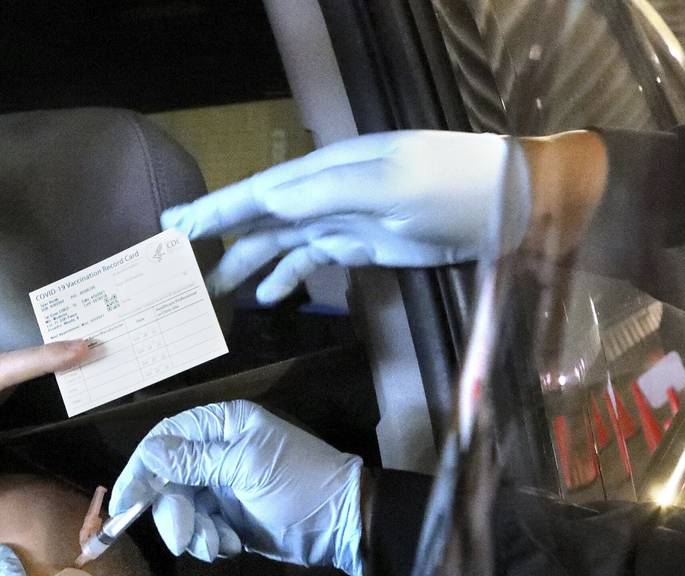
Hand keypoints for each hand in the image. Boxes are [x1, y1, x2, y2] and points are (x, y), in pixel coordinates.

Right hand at [112, 400, 363, 575]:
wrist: (343, 524)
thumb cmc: (299, 483)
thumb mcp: (245, 467)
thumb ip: (194, 461)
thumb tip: (149, 452)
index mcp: (222, 426)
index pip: (166, 439)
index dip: (141, 469)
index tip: (124, 501)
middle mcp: (216, 451)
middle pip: (168, 480)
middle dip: (173, 512)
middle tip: (183, 538)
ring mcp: (221, 485)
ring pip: (181, 509)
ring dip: (195, 532)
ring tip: (221, 543)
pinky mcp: (228, 516)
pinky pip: (200, 529)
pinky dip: (211, 541)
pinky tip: (234, 545)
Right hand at [160, 130, 530, 303]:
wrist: (510, 206)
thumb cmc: (447, 187)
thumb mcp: (384, 184)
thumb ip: (320, 192)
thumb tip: (262, 202)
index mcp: (325, 171)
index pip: (258, 192)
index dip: (215, 209)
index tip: (174, 227)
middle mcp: (325, 193)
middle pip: (260, 217)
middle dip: (217, 235)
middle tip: (174, 257)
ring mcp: (343, 220)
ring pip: (280, 243)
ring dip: (246, 264)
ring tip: (213, 292)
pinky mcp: (362, 245)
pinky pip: (312, 261)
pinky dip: (287, 276)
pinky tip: (266, 295)